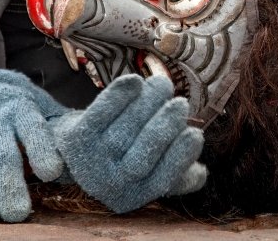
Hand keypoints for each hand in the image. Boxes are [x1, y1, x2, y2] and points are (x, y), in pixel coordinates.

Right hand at [0, 68, 65, 223]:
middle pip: (3, 154)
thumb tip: (84, 148)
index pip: (34, 128)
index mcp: (23, 109)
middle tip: (16, 214)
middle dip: (9, 185)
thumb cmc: (15, 108)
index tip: (51, 172)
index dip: (42, 150)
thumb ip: (59, 127)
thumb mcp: (39, 107)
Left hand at [53, 74, 205, 212]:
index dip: (181, 157)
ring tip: (163, 85)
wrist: (76, 152)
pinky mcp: (77, 138)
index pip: (162, 180)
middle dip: (165, 126)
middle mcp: (110, 184)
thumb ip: (178, 175)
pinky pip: (99, 115)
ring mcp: (91, 161)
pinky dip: (117, 96)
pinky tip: (134, 81)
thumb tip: (200, 173)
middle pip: (142, 154)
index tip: (196, 134)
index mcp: (133, 196)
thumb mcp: (150, 174)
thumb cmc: (126, 157)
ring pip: (124, 130)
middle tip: (181, 104)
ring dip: (147, 104)